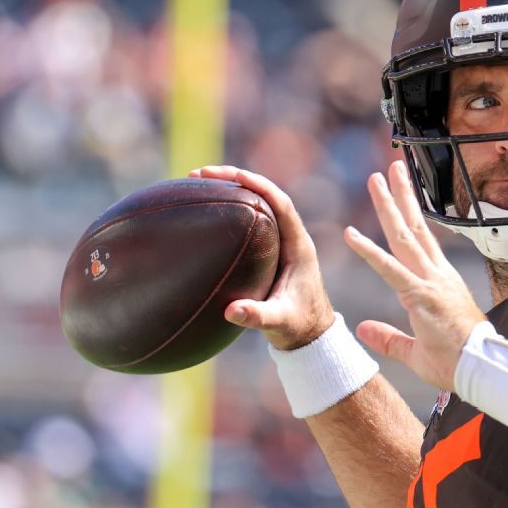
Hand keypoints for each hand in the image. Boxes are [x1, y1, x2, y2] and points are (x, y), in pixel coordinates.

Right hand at [189, 165, 334, 350]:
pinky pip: (250, 220)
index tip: (232, 174)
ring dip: (231, 190)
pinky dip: (230, 210)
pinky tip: (206, 209)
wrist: (311, 335)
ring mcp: (281, 243)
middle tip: (200, 173)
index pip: (281, 203)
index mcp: (299, 246)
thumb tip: (232, 311)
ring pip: (257, 205)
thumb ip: (258, 316)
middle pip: (265, 195)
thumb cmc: (299, 327)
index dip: (259, 185)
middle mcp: (291, 238)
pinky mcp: (270, 251)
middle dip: (235, 179)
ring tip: (197, 182)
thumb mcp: (279, 322)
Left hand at [346, 160, 486, 391]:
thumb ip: (388, 337)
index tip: (401, 193)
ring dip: (388, 206)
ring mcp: (429, 282)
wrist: (481, 369)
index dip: (410, 214)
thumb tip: (363, 328)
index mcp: (439, 282)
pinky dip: (368, 251)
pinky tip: (351, 235)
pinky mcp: (421, 296)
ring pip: (404, 236)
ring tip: (376, 180)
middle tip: (390, 169)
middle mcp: (436, 275)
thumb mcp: (416, 351)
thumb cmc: (457, 362)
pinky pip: (390, 269)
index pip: (422, 240)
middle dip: (401, 196)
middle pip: (414, 227)